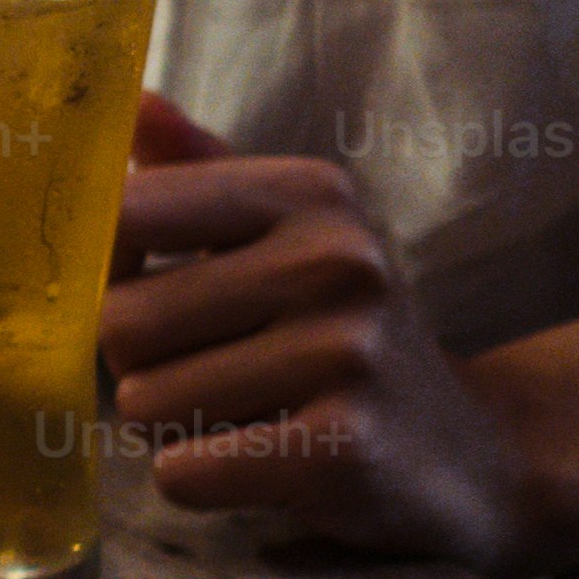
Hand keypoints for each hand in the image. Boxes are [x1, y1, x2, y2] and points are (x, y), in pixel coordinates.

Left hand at [100, 95, 537, 565]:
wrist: (473, 451)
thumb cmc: (344, 335)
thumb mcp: (290, 236)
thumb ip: (201, 172)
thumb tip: (130, 100)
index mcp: (310, 193)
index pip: (123, 216)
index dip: (104, 271)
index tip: (145, 289)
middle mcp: (335, 261)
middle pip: (120, 323)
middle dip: (140, 365)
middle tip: (216, 373)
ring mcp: (346, 355)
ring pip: (144, 403)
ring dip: (173, 426)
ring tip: (250, 416)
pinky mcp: (342, 448)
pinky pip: (184, 470)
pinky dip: (201, 478)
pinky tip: (264, 464)